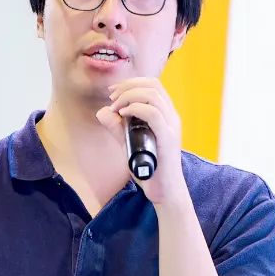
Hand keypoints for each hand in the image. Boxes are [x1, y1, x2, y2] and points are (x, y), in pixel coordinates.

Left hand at [95, 77, 187, 205]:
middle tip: (112, 98)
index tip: (112, 93)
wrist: (164, 192)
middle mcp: (171, 117)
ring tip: (116, 107)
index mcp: (166, 115)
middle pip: (152, 85)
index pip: (152, 85)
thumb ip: (118, 128)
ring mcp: (171, 127)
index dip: (130, 83)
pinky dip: (135, 109)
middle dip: (127, 87)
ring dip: (129, 96)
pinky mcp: (168, 139)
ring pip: (152, 95)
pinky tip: (122, 116)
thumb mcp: (129, 144)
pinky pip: (153, 114)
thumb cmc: (150, 169)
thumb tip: (102, 112)